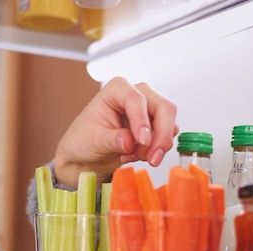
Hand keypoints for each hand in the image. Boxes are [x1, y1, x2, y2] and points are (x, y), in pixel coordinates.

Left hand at [53, 77, 177, 187]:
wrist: (85, 155)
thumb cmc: (83, 140)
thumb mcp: (93, 140)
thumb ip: (113, 139)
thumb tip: (130, 141)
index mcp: (116, 90)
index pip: (136, 99)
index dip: (142, 120)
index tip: (141, 141)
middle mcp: (137, 95)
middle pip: (163, 108)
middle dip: (160, 136)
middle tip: (152, 158)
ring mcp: (148, 110)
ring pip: (169, 124)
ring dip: (156, 146)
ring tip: (130, 156)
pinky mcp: (155, 126)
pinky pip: (166, 137)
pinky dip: (154, 150)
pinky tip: (134, 156)